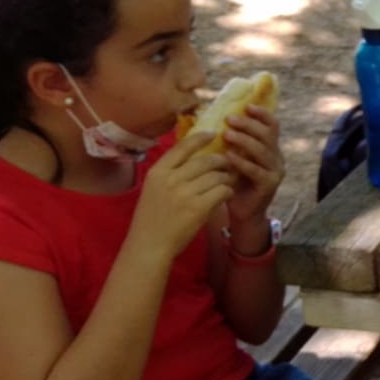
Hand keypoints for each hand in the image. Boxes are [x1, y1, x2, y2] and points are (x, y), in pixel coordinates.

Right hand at [127, 132, 233, 261]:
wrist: (149, 245)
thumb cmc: (152, 218)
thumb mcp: (153, 189)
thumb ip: (170, 173)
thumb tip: (193, 156)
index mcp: (157, 172)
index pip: (182, 147)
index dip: (200, 138)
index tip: (212, 133)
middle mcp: (170, 179)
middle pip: (205, 160)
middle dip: (221, 161)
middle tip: (228, 163)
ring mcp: (185, 193)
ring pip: (217, 175)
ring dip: (226, 177)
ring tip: (229, 180)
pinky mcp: (199, 207)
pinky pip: (222, 190)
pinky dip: (228, 191)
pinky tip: (226, 194)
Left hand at [221, 104, 284, 227]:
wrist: (242, 213)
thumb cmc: (234, 183)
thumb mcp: (234, 158)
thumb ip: (231, 142)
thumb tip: (214, 119)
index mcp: (270, 148)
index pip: (272, 126)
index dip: (262, 114)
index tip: (246, 106)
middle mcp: (277, 158)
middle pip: (268, 135)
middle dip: (249, 124)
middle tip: (230, 119)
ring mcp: (275, 171)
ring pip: (263, 150)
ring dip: (244, 140)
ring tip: (227, 134)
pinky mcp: (269, 185)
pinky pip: (256, 170)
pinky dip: (242, 162)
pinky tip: (228, 156)